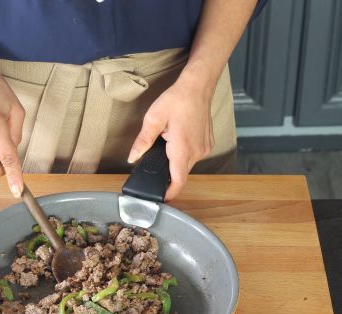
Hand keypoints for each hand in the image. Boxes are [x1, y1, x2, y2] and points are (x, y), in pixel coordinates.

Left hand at [128, 70, 215, 200]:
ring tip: (168, 139)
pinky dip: (184, 151)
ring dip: (176, 158)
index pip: (178, 181)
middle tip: (156, 156)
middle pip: (180, 172)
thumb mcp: (153, 119)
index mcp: (182, 149)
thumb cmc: (177, 99)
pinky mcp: (208, 143)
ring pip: (187, 163)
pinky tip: (178, 136)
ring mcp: (204, 148)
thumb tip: (133, 157)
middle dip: (167, 169)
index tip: (160, 198)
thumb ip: (142, 142)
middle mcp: (197, 152)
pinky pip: (194, 154)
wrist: (198, 86)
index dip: (169, 193)